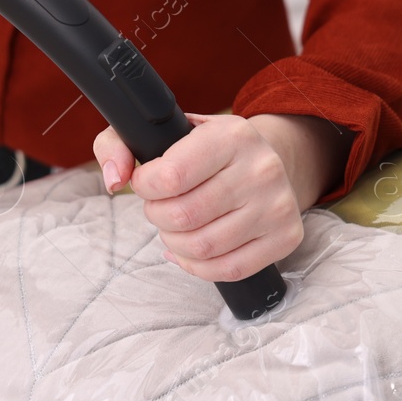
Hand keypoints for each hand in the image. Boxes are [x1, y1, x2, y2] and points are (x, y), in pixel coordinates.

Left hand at [93, 112, 348, 283]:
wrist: (268, 157)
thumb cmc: (206, 148)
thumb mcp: (164, 130)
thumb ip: (120, 144)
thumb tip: (114, 180)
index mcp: (231, 134)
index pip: (170, 177)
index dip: (145, 187)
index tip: (147, 183)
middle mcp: (262, 168)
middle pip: (184, 217)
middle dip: (158, 216)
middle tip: (161, 206)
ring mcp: (278, 205)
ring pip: (204, 247)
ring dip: (175, 243)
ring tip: (176, 226)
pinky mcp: (287, 236)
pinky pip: (229, 270)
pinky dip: (198, 266)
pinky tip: (190, 251)